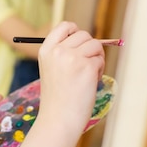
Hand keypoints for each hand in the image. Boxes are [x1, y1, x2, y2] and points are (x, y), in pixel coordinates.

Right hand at [18, 21, 104, 146]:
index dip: (76, 31)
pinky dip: (99, 71)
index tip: (80, 43)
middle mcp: (58, 51)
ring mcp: (72, 58)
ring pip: (95, 45)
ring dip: (97, 58)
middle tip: (88, 64)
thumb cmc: (57, 99)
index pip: (64, 26)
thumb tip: (88, 41)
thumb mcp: (51, 70)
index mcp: (46, 50)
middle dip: (90, 47)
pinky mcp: (87, 67)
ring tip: (89, 75)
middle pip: (84, 34)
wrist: (58, 120)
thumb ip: (64, 53)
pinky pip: (100, 60)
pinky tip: (90, 83)